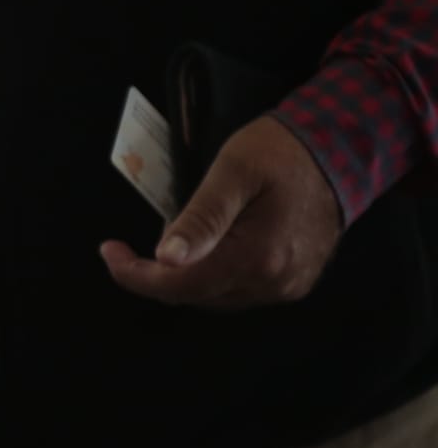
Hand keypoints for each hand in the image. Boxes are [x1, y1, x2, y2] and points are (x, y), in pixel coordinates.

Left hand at [99, 116, 345, 308]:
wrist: (338, 151)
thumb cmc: (280, 153)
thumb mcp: (232, 172)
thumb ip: (200, 217)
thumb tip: (166, 258)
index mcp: (257, 257)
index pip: (180, 286)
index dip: (136, 276)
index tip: (109, 252)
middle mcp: (274, 282)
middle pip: (195, 294)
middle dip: (154, 276)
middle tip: (125, 248)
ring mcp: (287, 285)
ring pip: (214, 296)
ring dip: (182, 277)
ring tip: (165, 243)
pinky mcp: (293, 281)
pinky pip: (238, 289)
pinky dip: (211, 275)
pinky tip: (201, 250)